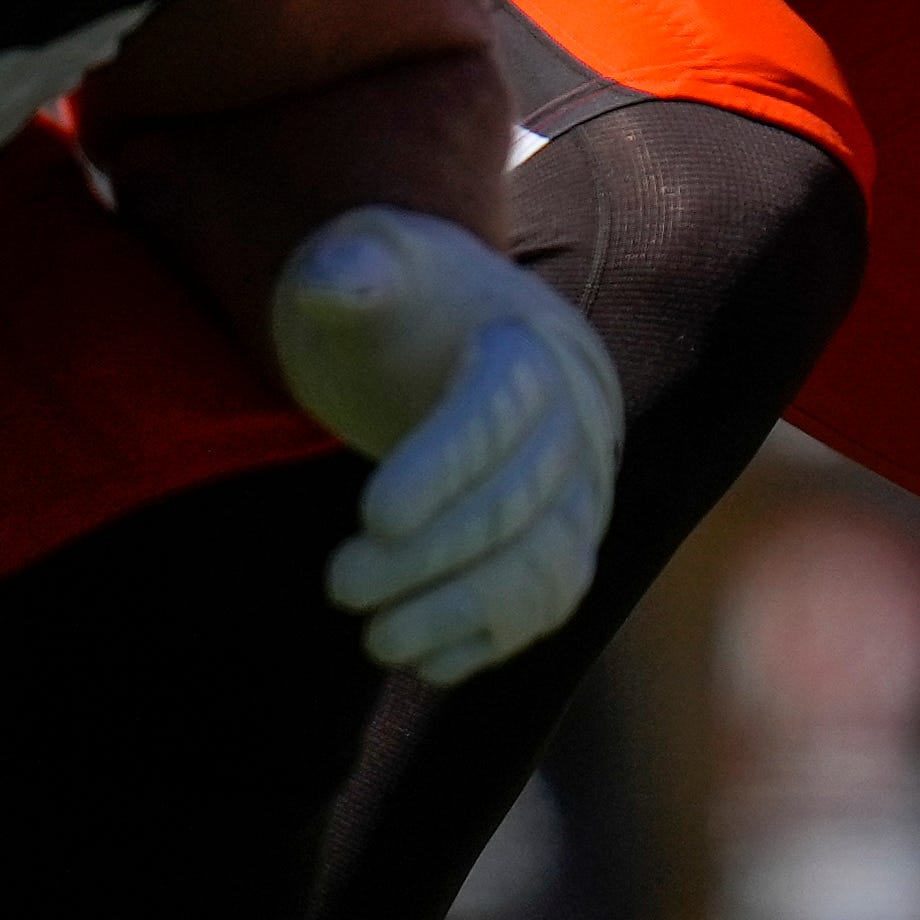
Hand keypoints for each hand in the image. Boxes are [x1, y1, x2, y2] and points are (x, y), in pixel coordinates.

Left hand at [264, 208, 621, 681]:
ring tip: (377, 640)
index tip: (372, 517)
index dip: (442, 468)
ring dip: (461, 612)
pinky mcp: (567, 545)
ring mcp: (580, 492)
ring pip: (544, 566)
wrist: (466, 334)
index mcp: (529, 347)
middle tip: (339, 583)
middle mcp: (573, 425)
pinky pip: (548, 603)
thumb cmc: (406, 300)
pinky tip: (420, 656)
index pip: (498, 413)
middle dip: (429, 556)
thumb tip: (341, 282)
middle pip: (518, 503)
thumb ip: (353, 268)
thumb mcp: (372, 262)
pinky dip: (491, 638)